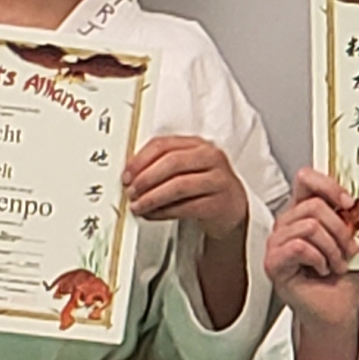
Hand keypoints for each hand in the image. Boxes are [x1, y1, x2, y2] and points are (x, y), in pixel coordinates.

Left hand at [123, 136, 250, 236]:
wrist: (232, 208)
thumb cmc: (202, 187)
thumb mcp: (186, 168)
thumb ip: (161, 165)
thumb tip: (130, 175)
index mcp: (198, 145)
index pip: (164, 144)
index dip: (140, 160)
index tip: (126, 174)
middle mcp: (211, 158)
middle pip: (172, 162)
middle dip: (146, 179)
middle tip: (130, 191)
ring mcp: (218, 180)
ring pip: (178, 186)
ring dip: (152, 198)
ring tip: (138, 206)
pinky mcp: (220, 203)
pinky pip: (186, 207)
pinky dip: (164, 212)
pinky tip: (153, 215)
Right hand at [264, 171, 358, 332]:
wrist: (338, 309)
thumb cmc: (342, 278)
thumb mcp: (352, 240)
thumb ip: (350, 218)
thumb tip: (358, 203)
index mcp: (304, 214)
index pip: (306, 180)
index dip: (329, 185)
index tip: (349, 202)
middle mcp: (288, 225)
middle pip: (314, 205)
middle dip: (340, 229)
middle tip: (348, 249)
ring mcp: (277, 243)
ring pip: (309, 226)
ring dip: (332, 248)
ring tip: (336, 263)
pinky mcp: (273, 263)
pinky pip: (299, 247)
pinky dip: (319, 258)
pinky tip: (322, 269)